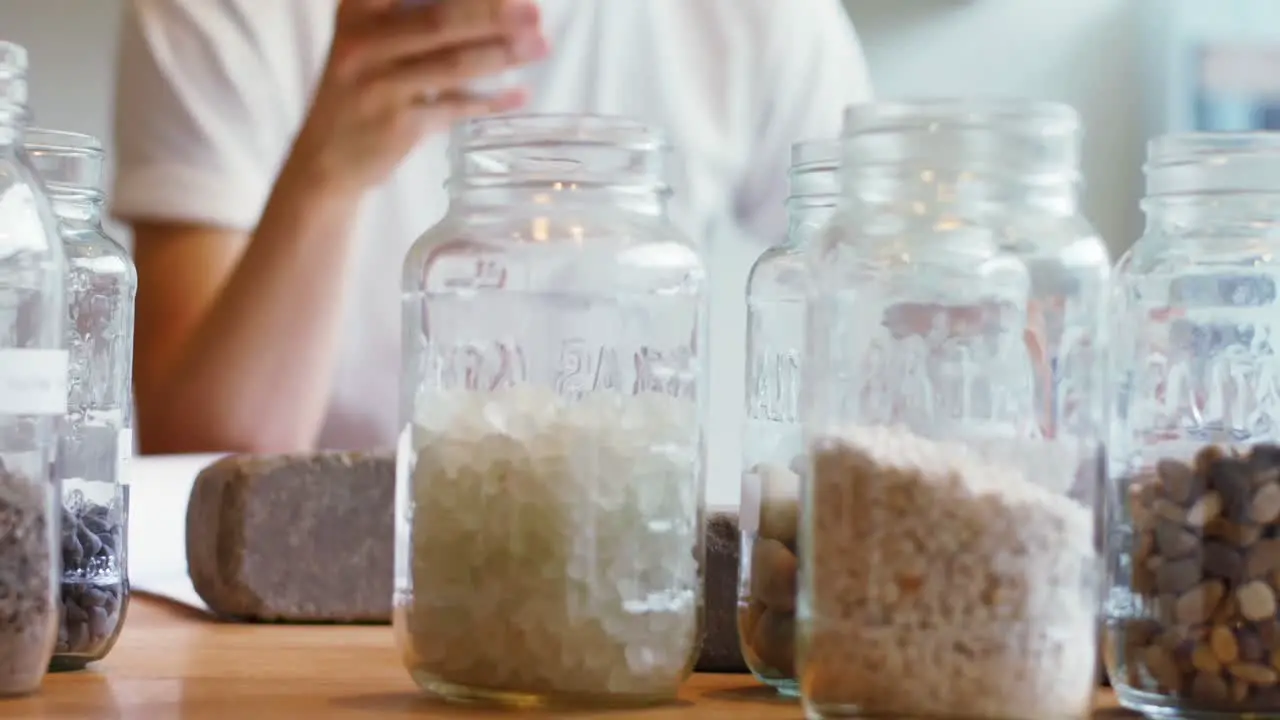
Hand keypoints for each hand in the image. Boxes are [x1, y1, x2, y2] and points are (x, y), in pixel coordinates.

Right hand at [286, 0, 547, 195]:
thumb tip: (493, 7)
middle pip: (441, 18)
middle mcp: (363, 41)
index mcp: (359, 8)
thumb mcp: (371, 39)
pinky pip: (456, 107)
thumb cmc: (362, 87)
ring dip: (503, 54)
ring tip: (541, 46)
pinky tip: (521, 94)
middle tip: (534, 11)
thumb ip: (414, 17)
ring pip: (453, 63)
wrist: (325, 159)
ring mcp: (380, 85)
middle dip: (495, 13)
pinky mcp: (398, 124)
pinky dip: (492, 101)